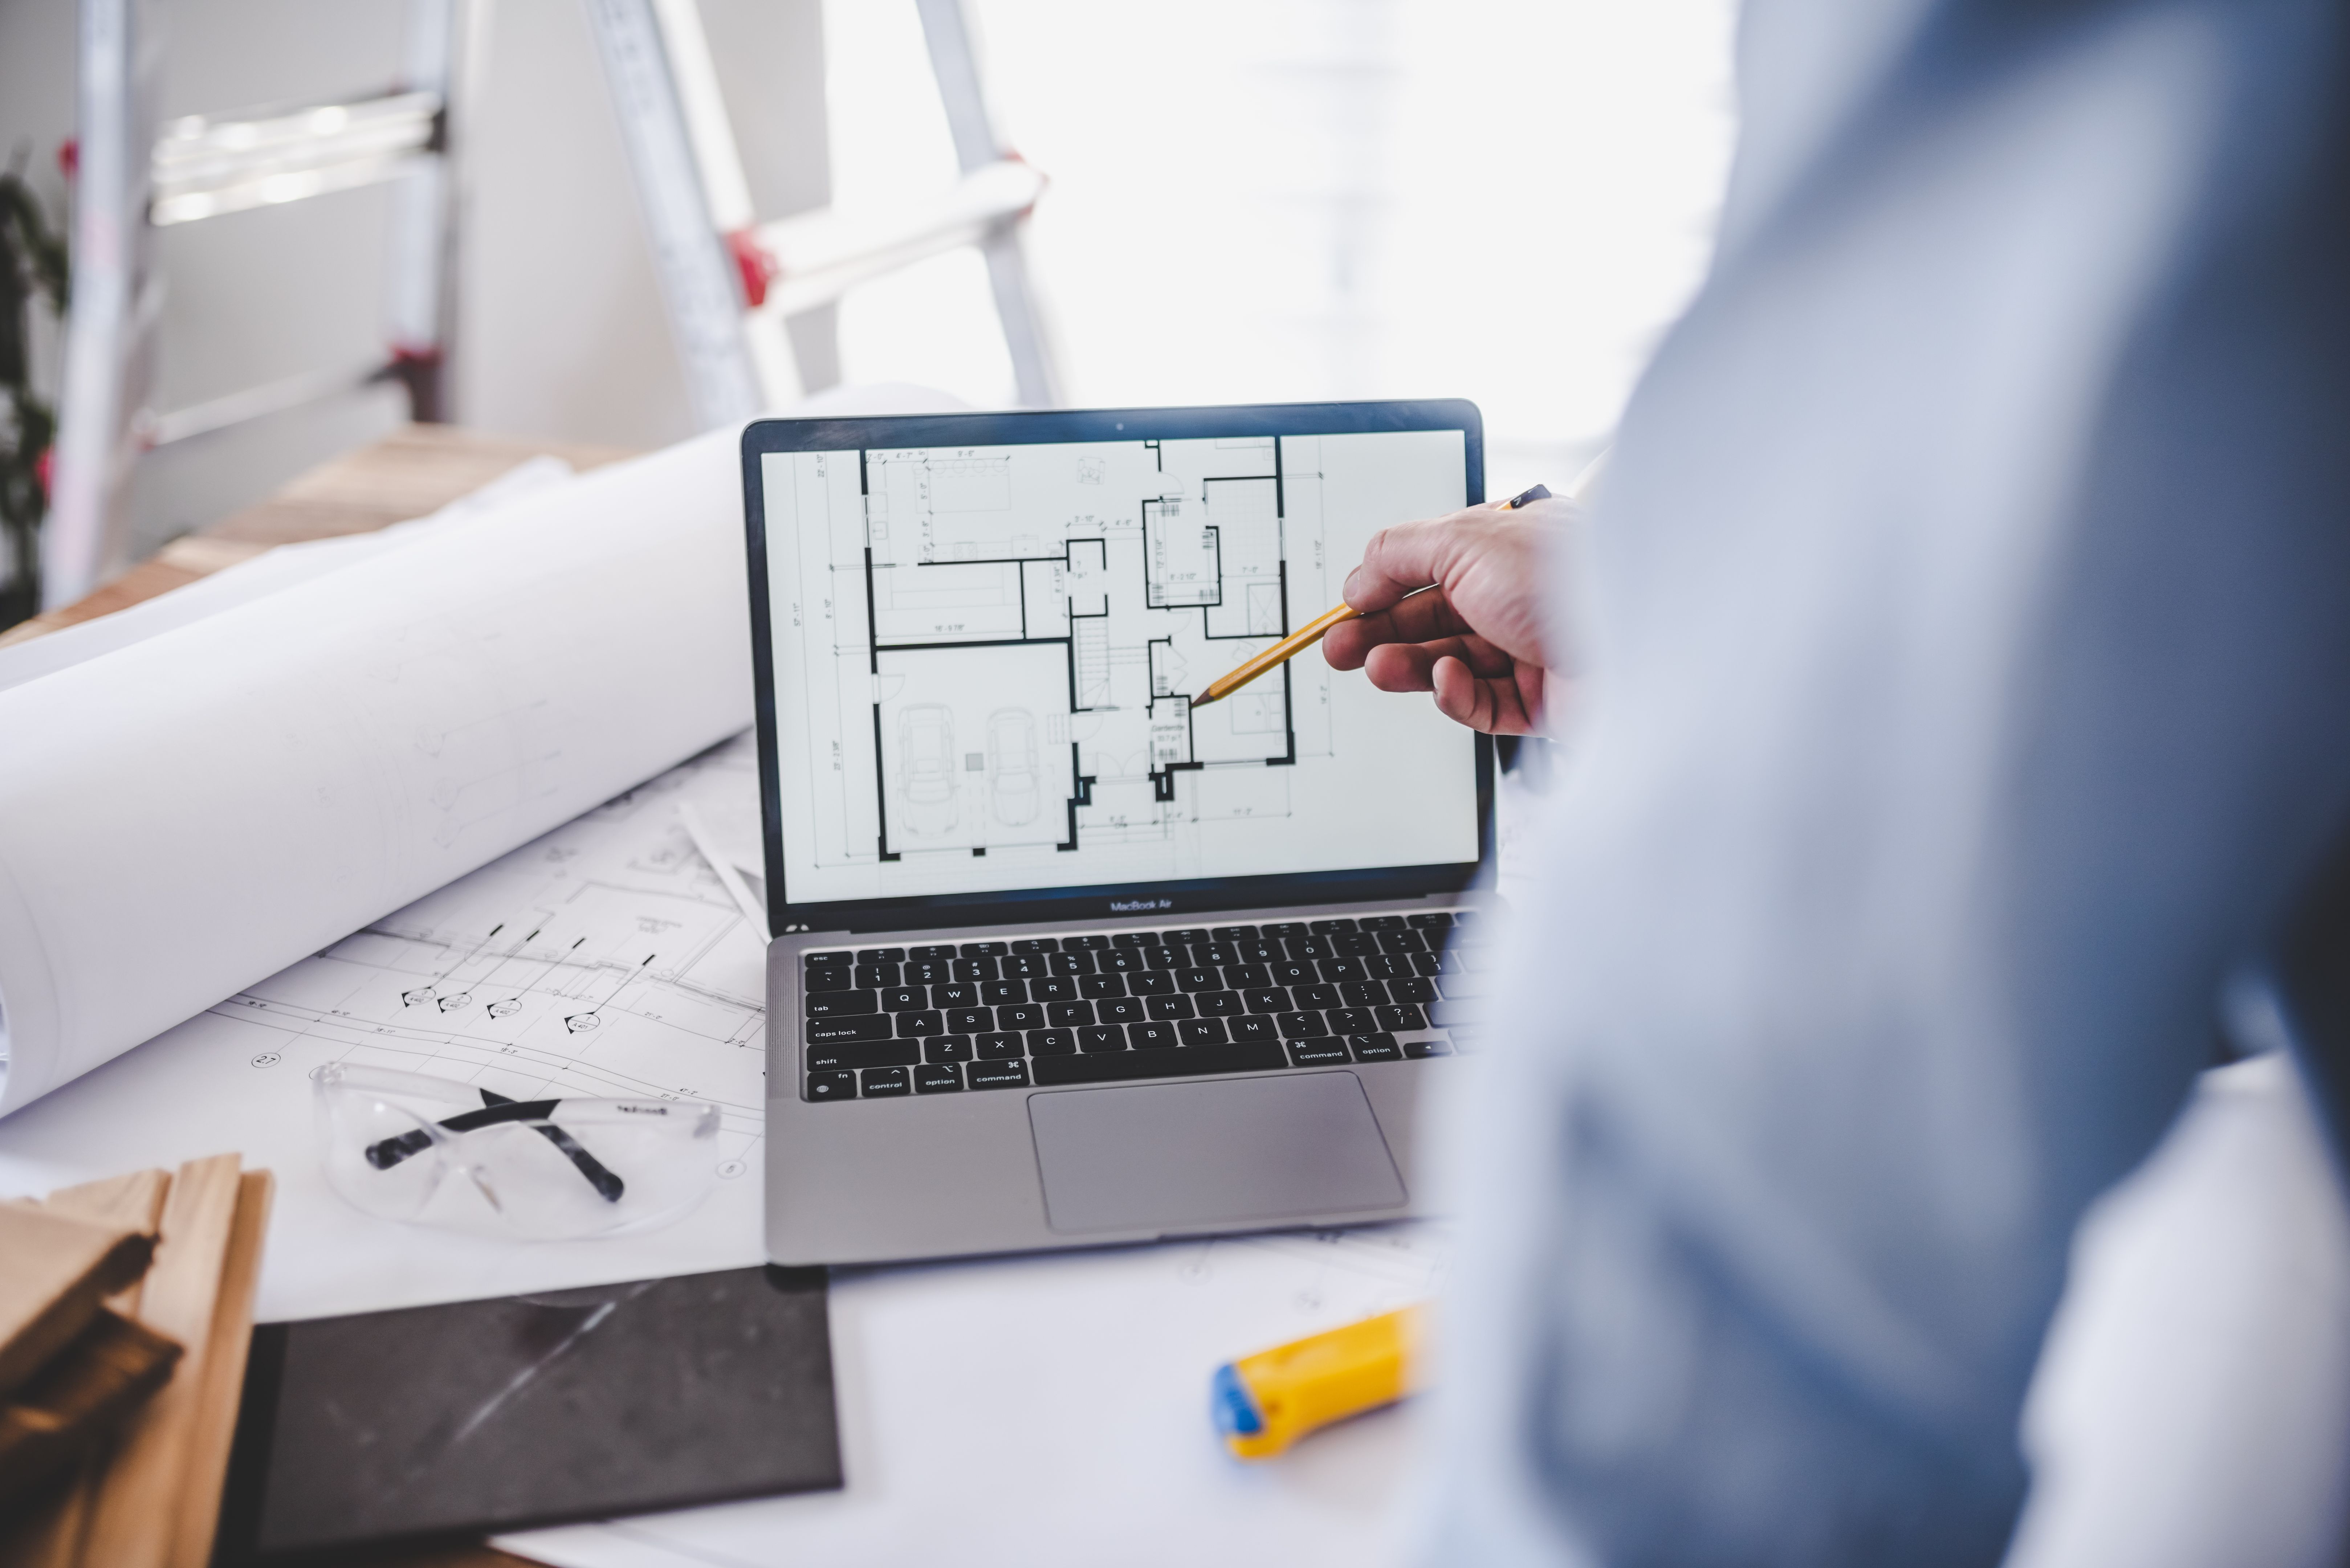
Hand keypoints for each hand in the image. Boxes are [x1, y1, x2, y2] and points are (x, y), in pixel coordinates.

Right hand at [1320, 497, 1568, 734]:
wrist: (1637, 638)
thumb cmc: (1564, 577)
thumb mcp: (1463, 539)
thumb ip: (1401, 550)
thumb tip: (1361, 574)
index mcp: (1506, 550)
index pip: (1430, 569)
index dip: (1384, 589)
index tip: (1347, 608)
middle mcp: (1519, 599)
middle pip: (1434, 620)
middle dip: (1381, 634)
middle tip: (1339, 649)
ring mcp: (1531, 652)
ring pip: (1452, 664)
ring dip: (1409, 666)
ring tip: (1377, 667)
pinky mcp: (1542, 702)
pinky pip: (1483, 704)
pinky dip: (1457, 695)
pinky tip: (1446, 680)